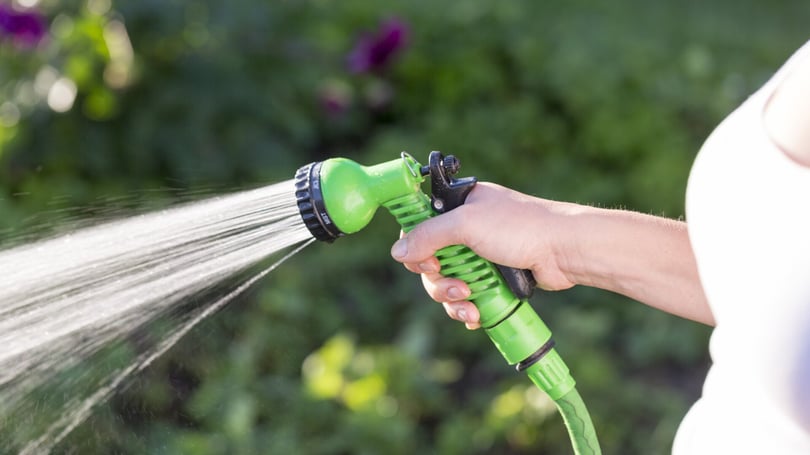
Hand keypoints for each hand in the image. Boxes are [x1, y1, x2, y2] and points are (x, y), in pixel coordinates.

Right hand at [390, 182, 577, 328]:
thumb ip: (428, 235)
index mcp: (460, 207)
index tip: (424, 261)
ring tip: (470, 304)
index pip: (421, 225)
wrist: (564, 250)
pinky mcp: (494, 278)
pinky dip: (469, 308)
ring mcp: (481, 255)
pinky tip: (477, 315)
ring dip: (453, 299)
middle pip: (430, 262)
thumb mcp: (467, 224)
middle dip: (438, 281)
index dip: (416, 247)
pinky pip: (468, 298)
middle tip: (455, 287)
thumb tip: (397, 251)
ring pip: (448, 284)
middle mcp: (467, 230)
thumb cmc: (521, 227)